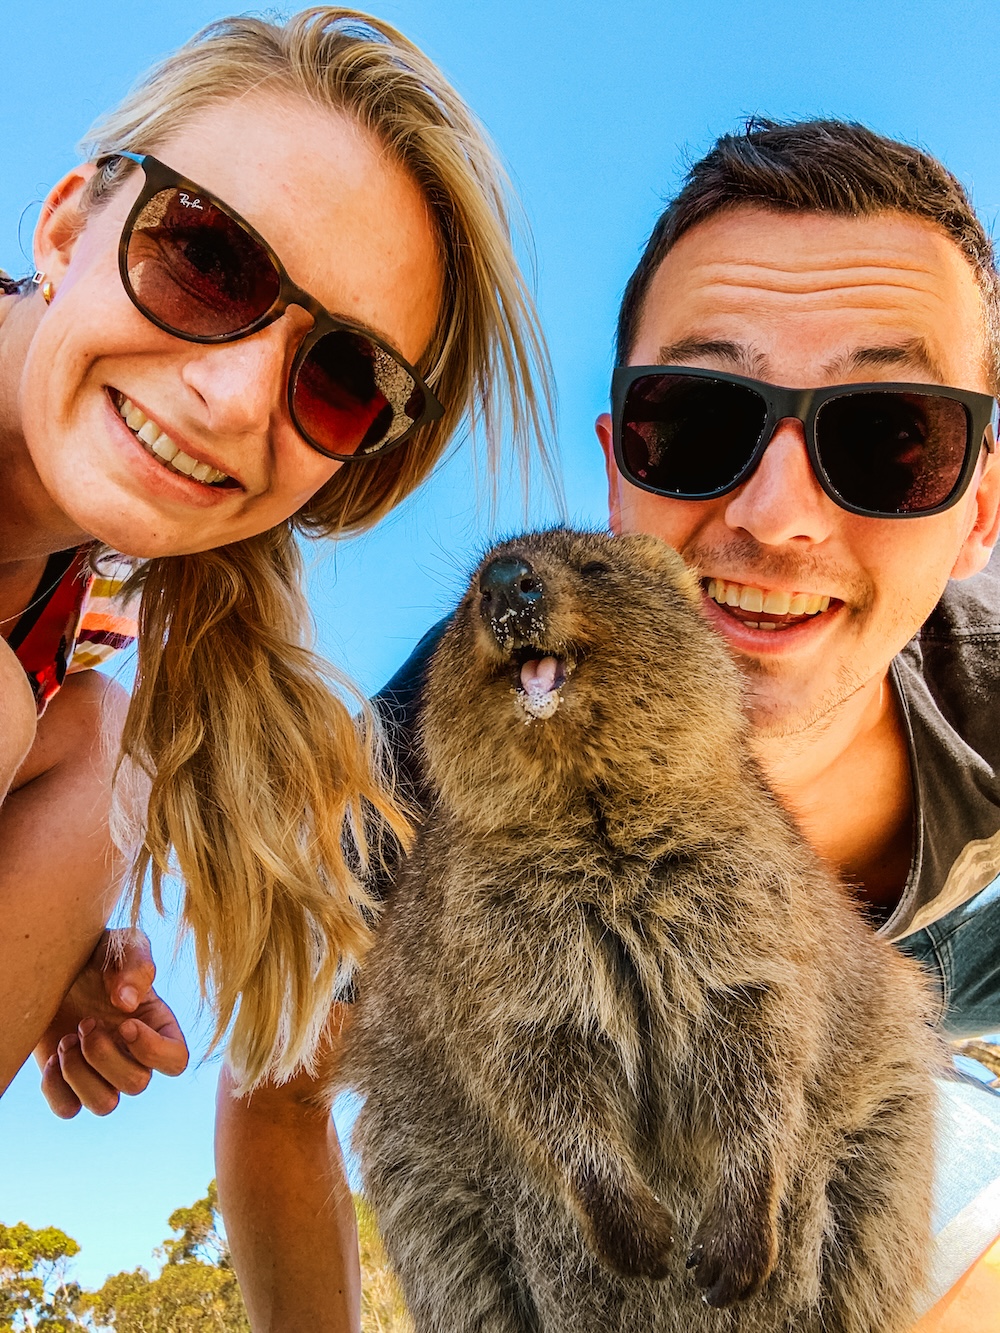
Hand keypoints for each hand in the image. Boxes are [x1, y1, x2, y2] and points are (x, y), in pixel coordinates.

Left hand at [34, 928, 188, 1116]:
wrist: (57, 965)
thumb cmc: (100, 954)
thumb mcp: (124, 945)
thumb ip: (136, 965)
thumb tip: (127, 1003)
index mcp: (158, 1026)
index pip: (176, 1061)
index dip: (152, 1050)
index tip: (125, 1023)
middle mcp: (135, 1056)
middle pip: (136, 1084)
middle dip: (104, 1055)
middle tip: (85, 1022)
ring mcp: (102, 1074)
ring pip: (104, 1105)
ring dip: (80, 1073)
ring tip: (68, 1039)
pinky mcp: (69, 1084)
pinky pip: (68, 1109)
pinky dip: (57, 1087)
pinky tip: (54, 1056)